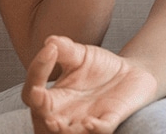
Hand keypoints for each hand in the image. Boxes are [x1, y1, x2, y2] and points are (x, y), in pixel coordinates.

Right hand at [25, 35, 158, 133]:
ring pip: (69, 132)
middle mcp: (66, 112)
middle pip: (43, 117)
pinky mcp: (110, 120)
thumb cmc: (98, 66)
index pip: (35, 89)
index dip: (37, 71)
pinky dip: (95, 128)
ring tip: (55, 122)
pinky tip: (90, 123)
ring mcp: (86, 119)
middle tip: (39, 94)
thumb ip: (65, 49)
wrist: (130, 73)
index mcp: (54, 96)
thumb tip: (49, 41)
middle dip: (40, 109)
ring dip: (63, 129)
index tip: (50, 49)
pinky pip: (101, 130)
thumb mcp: (80, 55)